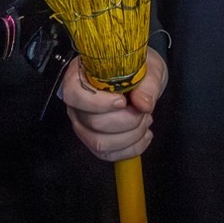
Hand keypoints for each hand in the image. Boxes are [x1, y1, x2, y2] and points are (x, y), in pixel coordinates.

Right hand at [62, 47, 166, 161]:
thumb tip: (143, 104)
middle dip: (126, 120)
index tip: (123, 101)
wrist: (143, 79)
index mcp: (80, 77)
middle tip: (145, 110)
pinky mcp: (94, 141)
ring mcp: (83, 125)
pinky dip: (131, 149)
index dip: (97, 103)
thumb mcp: (149, 67)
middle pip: (92, 122)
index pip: (74, 94)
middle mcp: (76, 104)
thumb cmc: (139, 68)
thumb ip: (147, 84)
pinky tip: (145, 135)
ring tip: (146, 120)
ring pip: (99, 143)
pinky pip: (108, 155)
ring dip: (130, 136)